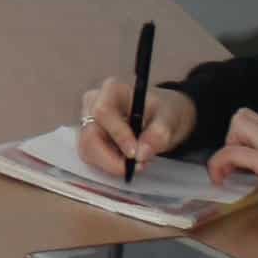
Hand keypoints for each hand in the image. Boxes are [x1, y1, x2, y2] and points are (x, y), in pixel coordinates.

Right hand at [76, 73, 195, 176]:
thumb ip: (159, 134)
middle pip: (90, 135)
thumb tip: (141, 154)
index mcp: (112, 90)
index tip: (134, 153)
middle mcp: (94, 103)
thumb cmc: (161, 111)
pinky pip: (91, 157)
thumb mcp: (169, 119)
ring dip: (111, 164)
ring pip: (88, 150)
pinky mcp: (88, 137)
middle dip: (112, 158)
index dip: (117, 135)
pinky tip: (127, 162)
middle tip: (137, 167)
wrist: (160, 116)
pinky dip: (110, 165)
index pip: (103, 111)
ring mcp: (88, 121)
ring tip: (137, 164)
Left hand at [207, 108, 257, 200]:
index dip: (244, 138)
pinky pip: (231, 153)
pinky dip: (218, 164)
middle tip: (237, 163)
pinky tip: (219, 180)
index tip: (244, 162)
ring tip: (231, 170)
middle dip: (232, 137)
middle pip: (244, 115)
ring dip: (227, 146)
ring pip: (238, 122)